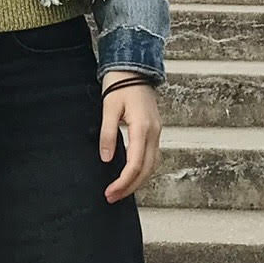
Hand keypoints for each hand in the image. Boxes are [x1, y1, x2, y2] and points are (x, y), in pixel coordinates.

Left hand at [99, 75, 161, 201]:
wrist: (133, 65)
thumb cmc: (119, 83)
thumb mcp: (108, 107)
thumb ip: (108, 134)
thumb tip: (106, 159)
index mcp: (142, 127)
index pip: (136, 164)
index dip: (123, 182)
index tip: (110, 192)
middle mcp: (154, 132)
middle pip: (147, 170)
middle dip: (130, 187)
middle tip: (112, 197)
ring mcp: (157, 131)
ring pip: (153, 165)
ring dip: (138, 181)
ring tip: (120, 190)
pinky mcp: (155, 129)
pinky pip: (152, 156)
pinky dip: (143, 169)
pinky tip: (132, 174)